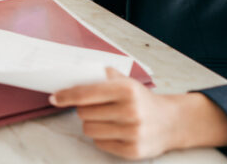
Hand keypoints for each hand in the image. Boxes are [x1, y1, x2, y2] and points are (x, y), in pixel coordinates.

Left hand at [50, 68, 185, 159]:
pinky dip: (102, 138)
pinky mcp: (133, 151)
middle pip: (84, 113)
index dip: (66, 96)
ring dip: (91, 124)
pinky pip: (100, 144)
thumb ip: (101, 75)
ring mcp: (132, 133)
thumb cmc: (142, 99)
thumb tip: (72, 75)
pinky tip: (114, 131)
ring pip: (89, 130)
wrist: (171, 121)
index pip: (86, 94)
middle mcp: (130, 111)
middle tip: (94, 107)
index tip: (54, 97)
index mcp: (126, 90)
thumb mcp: (126, 80)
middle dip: (83, 110)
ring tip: (105, 119)